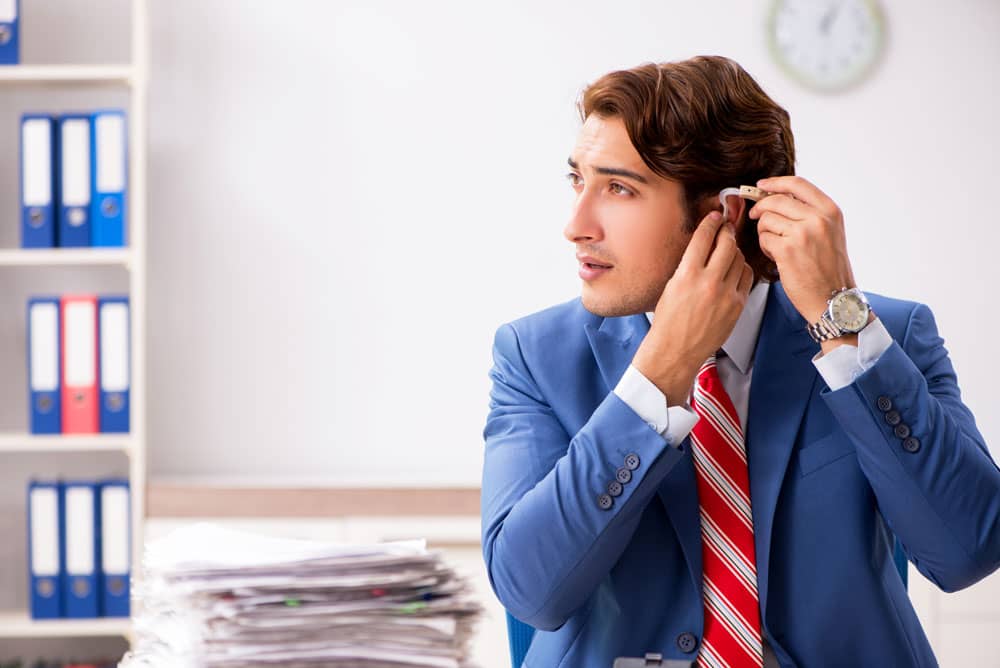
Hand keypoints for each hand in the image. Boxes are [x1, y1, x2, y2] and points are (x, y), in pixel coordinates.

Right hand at [633, 210, 754, 405]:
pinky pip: (746, 278)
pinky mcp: (737, 305)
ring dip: (735, 251)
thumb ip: (690, 265)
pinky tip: (735, 271)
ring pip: (740, 259)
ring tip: (729, 252)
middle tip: (726, 228)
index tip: (714, 216)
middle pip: (727, 244)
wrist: (676, 350)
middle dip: (727, 232)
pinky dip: (742, 270)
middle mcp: (707, 282)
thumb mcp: (672, 286)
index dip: (711, 222)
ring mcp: (725, 294)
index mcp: (686, 275)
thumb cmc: (669, 322)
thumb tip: (704, 247)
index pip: (704, 237)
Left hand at [750, 176, 856, 324]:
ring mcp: (803, 234)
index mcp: (830, 211)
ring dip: (765, 232)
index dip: (775, 182)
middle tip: (756, 216)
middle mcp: (818, 219)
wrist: (834, 299)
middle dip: (761, 209)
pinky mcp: (787, 250)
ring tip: (777, 245)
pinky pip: (764, 238)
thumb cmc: (829, 269)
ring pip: (766, 220)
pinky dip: (765, 247)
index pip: (798, 184)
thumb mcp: (830, 232)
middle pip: (776, 201)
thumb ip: (809, 213)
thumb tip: (778, 197)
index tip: (761, 186)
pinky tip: (777, 256)